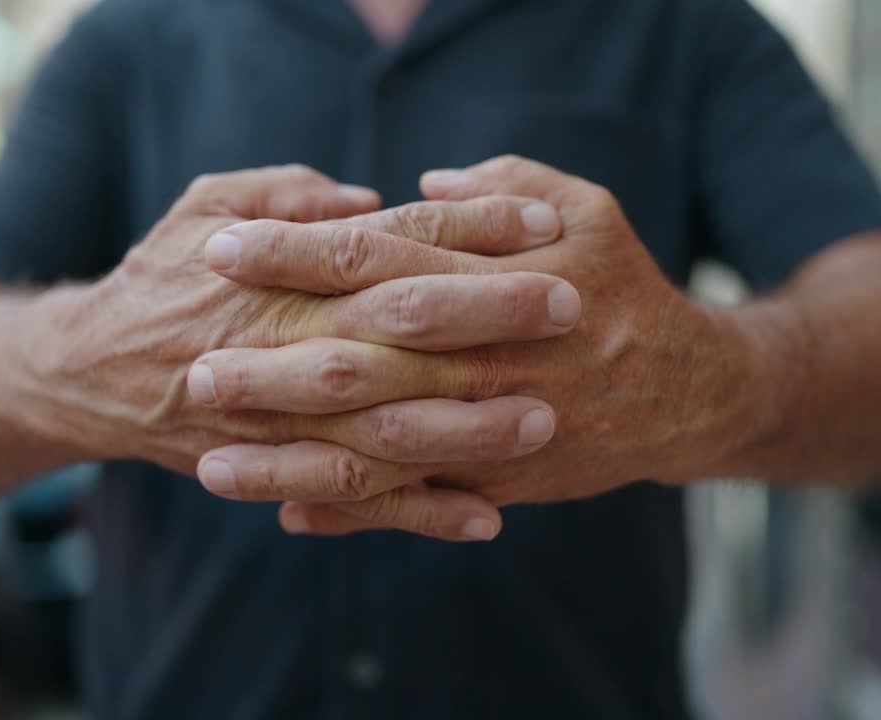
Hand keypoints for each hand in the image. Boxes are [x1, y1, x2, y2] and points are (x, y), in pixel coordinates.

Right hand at [29, 164, 582, 534]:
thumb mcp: (204, 207)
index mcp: (281, 274)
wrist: (88, 375)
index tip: (541, 224)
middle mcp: (289, 345)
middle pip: (402, 328)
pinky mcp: (278, 470)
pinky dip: (421, 513)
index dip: (467, 231)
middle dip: (489, 316)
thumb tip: (367, 198)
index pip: (391, 244)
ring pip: (389, 425)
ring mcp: (284, 418)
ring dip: (470, 425)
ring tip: (545, 418)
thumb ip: (285, 194)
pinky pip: (359, 499)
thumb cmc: (158, 280)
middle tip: (571, 305)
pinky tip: (487, 518)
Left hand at [189, 157, 766, 538]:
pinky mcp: (498, 477)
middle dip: (271, 363)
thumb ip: (502, 188)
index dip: (296, 253)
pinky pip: (416, 500)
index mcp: (495, 277)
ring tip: (211, 461)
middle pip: (361, 358)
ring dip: (292, 456)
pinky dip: (355, 511)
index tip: (222, 248)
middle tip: (193, 366)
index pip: (377, 258)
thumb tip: (418, 187)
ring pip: (376, 447)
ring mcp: (491, 426)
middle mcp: (485, 355)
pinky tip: (290, 512)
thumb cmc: (625, 285)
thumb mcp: (586, 208)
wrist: (687, 390)